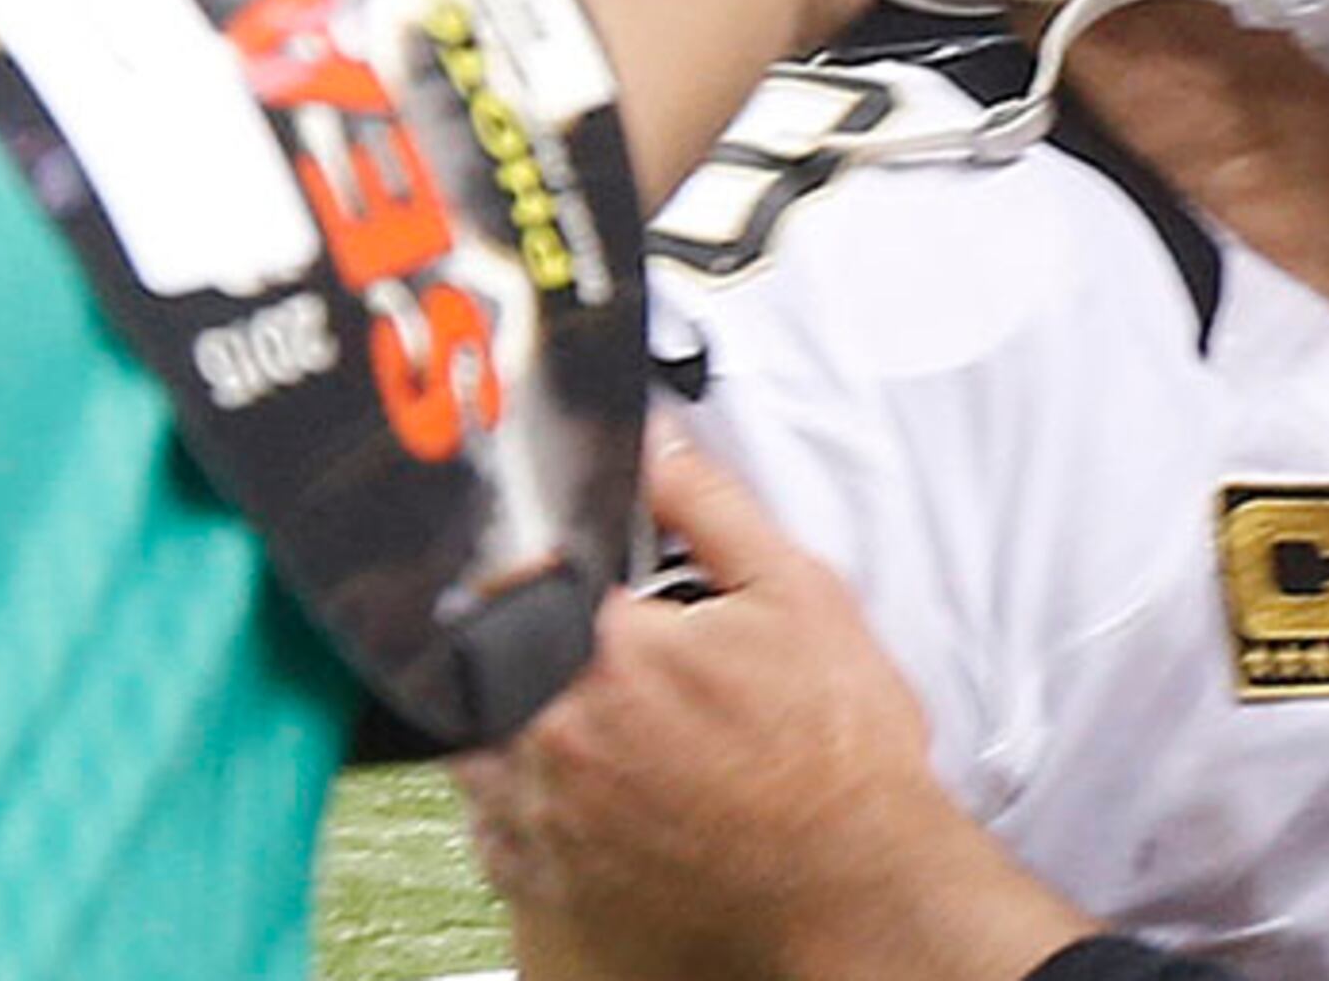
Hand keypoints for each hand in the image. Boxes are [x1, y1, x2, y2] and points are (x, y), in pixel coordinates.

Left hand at [452, 426, 1092, 980]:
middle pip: (477, 661)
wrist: (857, 885)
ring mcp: (542, 821)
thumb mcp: (796, 593)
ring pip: (471, 746)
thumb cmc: (838, 756)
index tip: (568, 571)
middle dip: (524, 641)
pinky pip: (489, 830)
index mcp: (604, 653)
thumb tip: (652, 439)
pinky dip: (520, 801)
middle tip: (608, 647)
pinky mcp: (546, 888)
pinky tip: (592, 784)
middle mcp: (552, 740)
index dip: (531, 562)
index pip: (509, 575)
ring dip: (512, 718)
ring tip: (606, 714)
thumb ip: (707, 503)